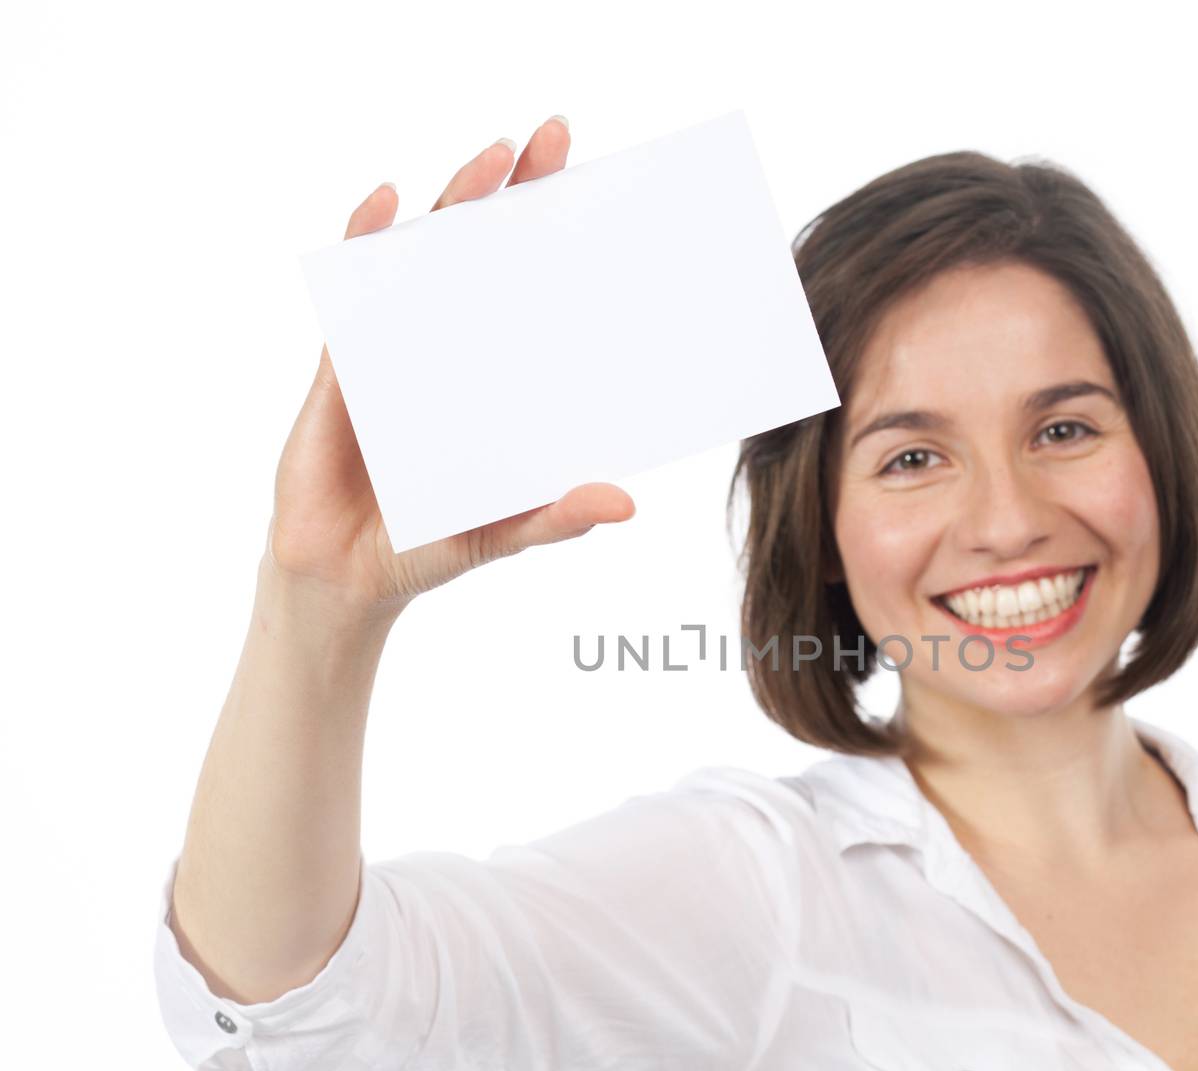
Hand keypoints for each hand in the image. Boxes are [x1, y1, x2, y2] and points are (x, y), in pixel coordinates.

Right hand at [265, 117, 634, 619]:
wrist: (346, 577)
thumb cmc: (431, 545)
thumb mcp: (506, 532)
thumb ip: (558, 516)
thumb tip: (626, 504)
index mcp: (495, 378)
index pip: (535, 293)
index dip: (561, 242)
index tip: (600, 194)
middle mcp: (450, 348)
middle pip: (486, 252)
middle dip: (518, 193)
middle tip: (554, 140)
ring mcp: (396, 347)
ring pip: (426, 255)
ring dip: (457, 201)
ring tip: (493, 157)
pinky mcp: (344, 362)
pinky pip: (353, 288)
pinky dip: (365, 241)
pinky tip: (385, 202)